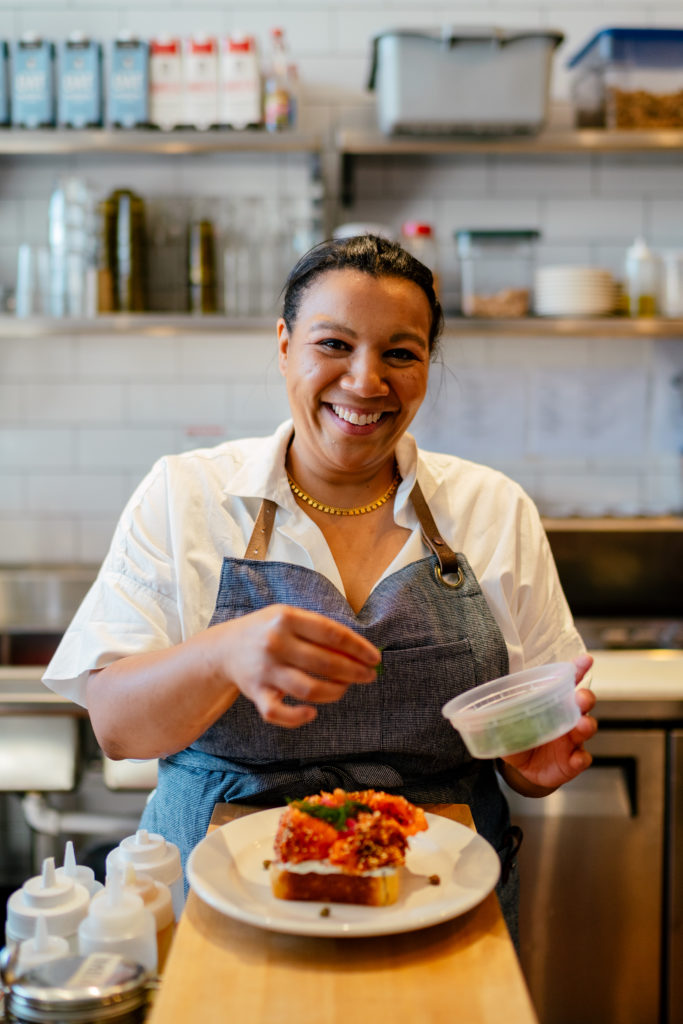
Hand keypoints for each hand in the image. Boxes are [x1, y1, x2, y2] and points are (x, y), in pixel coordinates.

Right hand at [213, 604, 379, 728]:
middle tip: (369, 676)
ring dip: (336, 692)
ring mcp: (265, 670)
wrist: (225, 648)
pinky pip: (280, 714)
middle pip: (326, 662)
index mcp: (286, 618)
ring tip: (345, 688)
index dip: (358, 648)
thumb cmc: (268, 631)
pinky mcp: (256, 693)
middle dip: (354, 672)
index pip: (332, 633)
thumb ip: (320, 630)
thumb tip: (359, 651)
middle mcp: (275, 642)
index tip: (375, 658)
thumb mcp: (290, 618)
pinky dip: (299, 717)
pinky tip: (312, 712)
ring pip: (310, 689)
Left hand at [500, 654, 596, 795]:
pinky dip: (580, 758)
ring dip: (586, 725)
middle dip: (585, 698)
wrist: (526, 771)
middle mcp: (567, 719)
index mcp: (553, 704)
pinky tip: (576, 758)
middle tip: (581, 696)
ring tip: (582, 725)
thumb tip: (477, 707)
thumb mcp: (509, 723)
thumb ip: (500, 712)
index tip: (585, 660)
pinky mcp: (572, 762)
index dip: (577, 670)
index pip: (568, 683)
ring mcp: (572, 740)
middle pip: (582, 704)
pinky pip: (582, 759)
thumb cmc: (522, 740)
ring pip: (585, 729)